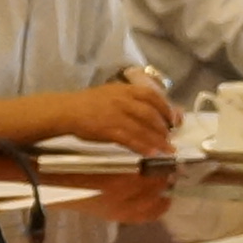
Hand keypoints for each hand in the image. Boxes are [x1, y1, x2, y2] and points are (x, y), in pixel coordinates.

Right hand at [66, 80, 180, 155]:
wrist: (68, 110)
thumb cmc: (90, 103)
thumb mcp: (113, 93)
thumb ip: (132, 100)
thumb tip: (154, 111)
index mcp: (126, 89)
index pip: (153, 96)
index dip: (167, 108)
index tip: (175, 119)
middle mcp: (123, 100)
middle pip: (151, 113)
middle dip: (164, 127)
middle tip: (171, 137)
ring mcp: (116, 115)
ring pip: (143, 128)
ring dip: (157, 140)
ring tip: (167, 149)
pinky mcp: (108, 129)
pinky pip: (130, 139)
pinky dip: (143, 146)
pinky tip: (151, 153)